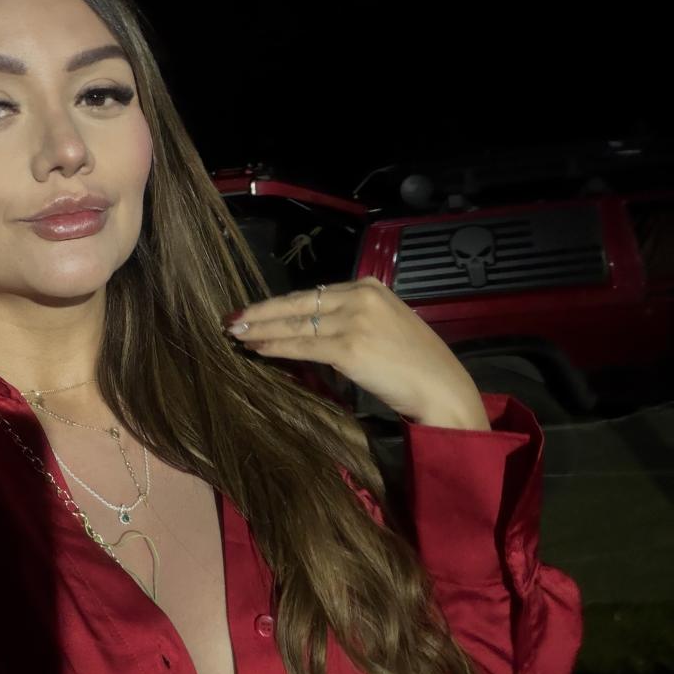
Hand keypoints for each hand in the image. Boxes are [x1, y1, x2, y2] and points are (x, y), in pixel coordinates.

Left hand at [223, 278, 489, 428]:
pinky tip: (258, 350)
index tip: (256, 311)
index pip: (313, 295)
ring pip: (296, 325)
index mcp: (370, 286)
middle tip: (232, 320)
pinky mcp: (349, 347)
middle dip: (262, 313)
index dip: (280, 304)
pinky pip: (303, 346)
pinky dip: (277, 348)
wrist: (442, 387)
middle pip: (298, 303)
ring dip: (263, 331)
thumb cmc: (417, 364)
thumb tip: (315, 327)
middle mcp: (360, 296)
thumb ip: (354, 319)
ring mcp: (354, 320)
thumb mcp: (386, 326)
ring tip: (237, 335)